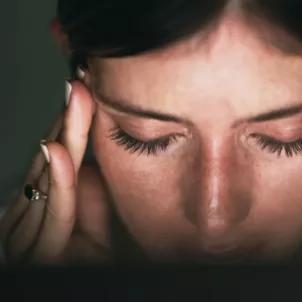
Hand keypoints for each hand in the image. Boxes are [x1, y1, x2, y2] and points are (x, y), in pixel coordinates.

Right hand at [0, 80, 94, 263]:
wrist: (88, 276)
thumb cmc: (90, 245)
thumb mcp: (93, 208)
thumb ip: (89, 184)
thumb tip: (86, 155)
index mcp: (45, 197)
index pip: (58, 154)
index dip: (70, 123)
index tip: (83, 92)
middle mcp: (32, 209)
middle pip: (52, 158)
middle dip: (68, 121)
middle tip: (79, 86)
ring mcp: (29, 229)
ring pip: (48, 177)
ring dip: (63, 137)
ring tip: (75, 101)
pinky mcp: (40, 251)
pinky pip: (55, 213)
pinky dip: (58, 182)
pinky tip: (57, 150)